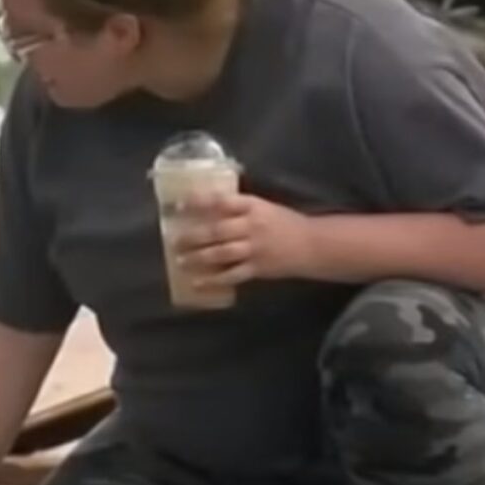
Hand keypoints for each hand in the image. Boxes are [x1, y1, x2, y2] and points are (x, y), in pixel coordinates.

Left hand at [175, 193, 313, 288]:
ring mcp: (254, 248)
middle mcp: (251, 226)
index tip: (179, 206)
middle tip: (174, 240)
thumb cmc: (283, 222)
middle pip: (216, 230)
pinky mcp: (257, 268)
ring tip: (181, 260)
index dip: (198, 202)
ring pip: (220, 253)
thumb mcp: (262, 207)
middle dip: (192, 236)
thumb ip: (238, 208)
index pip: (221, 201)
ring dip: (198, 257)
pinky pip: (231, 275)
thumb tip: (206, 209)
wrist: (310, 245)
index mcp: (252, 206)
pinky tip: (198, 282)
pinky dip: (213, 280)